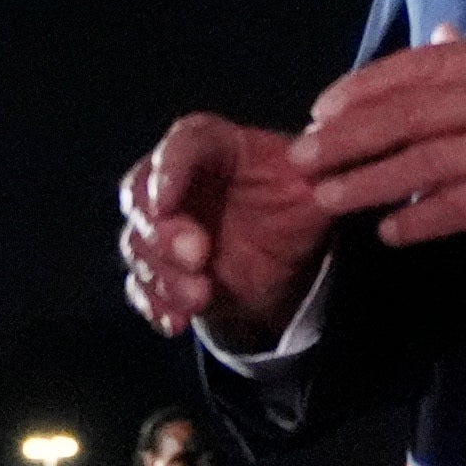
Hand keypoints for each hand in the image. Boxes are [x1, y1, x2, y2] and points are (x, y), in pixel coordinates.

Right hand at [121, 113, 335, 348]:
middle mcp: (177, 181)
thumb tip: (327, 155)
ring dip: (161, 273)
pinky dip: (153, 304)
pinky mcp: (161, 268)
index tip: (166, 203)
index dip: (167, 171)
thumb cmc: (301, 202)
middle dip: (161, 230)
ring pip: (138, 243)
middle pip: (142, 195)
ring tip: (199, 296)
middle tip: (196, 255)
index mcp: (215, 146)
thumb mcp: (317, 186)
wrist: (295, 256)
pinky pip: (140, 285)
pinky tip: (173, 321)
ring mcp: (163, 227)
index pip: (182, 145)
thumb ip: (322, 171)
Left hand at [293, 26, 465, 254]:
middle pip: (408, 112)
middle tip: (302, 157)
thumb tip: (436, 41)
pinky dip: (416, 218)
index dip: (364, 89)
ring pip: (420, 160)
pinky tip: (390, 231)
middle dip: (347, 136)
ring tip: (328, 197)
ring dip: (366, 181)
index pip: (421, 66)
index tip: (322, 110)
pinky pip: (455, 207)